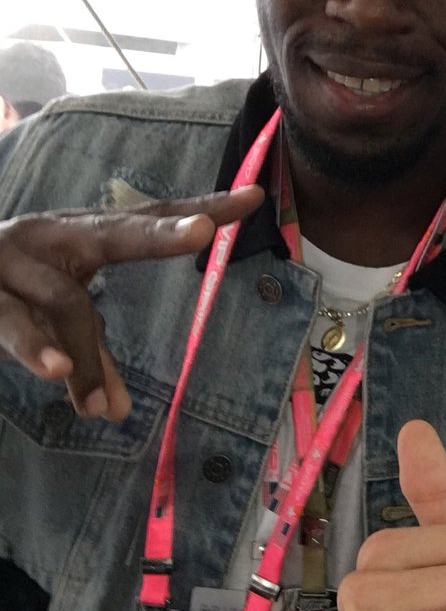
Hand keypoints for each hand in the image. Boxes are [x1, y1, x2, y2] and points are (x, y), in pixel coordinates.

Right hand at [0, 185, 263, 419]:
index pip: (148, 218)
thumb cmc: (4, 289)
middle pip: (114, 230)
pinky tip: (57, 376)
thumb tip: (114, 413)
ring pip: (66, 302)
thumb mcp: (53, 313)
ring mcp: (9, 260)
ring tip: (103, 405)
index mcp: (78, 233)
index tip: (255, 197)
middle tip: (202, 230)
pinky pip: (12, 322)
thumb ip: (89, 356)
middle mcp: (49, 235)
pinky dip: (35, 349)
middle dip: (159, 233)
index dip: (201, 208)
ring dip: (88, 355)